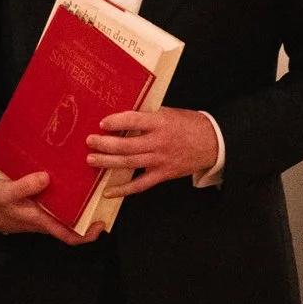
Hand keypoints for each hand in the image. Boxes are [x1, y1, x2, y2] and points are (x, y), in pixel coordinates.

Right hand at [0, 172, 93, 244]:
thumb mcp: (6, 193)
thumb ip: (24, 187)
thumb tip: (45, 178)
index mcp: (43, 221)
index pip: (70, 236)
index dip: (88, 235)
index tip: (102, 223)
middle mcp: (48, 218)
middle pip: (75, 221)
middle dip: (91, 210)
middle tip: (104, 191)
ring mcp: (45, 211)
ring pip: (69, 209)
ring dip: (81, 199)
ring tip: (92, 179)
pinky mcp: (40, 202)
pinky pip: (59, 200)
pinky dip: (67, 190)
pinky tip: (69, 174)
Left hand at [84, 108, 220, 195]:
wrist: (213, 143)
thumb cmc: (189, 124)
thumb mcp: (168, 112)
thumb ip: (147, 115)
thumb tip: (121, 117)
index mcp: (161, 122)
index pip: (133, 121)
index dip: (116, 122)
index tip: (102, 123)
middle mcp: (159, 142)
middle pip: (127, 145)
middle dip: (105, 144)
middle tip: (90, 141)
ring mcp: (161, 160)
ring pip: (129, 163)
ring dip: (108, 162)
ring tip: (92, 159)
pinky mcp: (163, 175)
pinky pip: (140, 184)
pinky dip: (123, 189)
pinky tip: (108, 191)